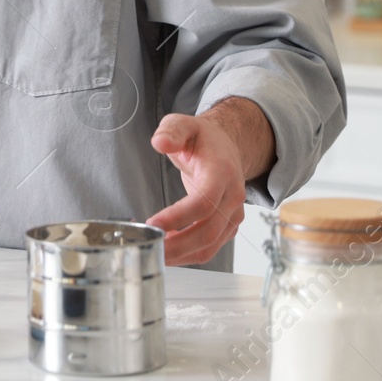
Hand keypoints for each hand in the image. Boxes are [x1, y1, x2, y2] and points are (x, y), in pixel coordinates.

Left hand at [146, 98, 274, 265]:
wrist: (226, 147)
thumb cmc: (202, 139)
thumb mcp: (183, 124)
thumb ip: (171, 131)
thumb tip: (160, 142)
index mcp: (222, 172)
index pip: (204, 202)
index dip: (178, 217)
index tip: (152, 223)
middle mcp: (233, 197)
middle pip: (207, 231)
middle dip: (176, 245)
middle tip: (148, 246)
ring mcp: (233, 215)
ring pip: (209, 246)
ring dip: (180, 255)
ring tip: (153, 252)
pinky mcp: (227, 227)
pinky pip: (209, 248)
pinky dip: (187, 255)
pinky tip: (166, 251)